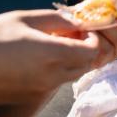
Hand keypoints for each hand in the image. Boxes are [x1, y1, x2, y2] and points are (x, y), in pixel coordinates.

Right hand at [0, 10, 116, 97]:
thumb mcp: (24, 19)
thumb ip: (56, 20)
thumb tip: (78, 21)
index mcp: (52, 54)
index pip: (92, 51)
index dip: (92, 39)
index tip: (82, 30)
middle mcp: (51, 76)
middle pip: (86, 65)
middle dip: (85, 49)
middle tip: (73, 36)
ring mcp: (41, 89)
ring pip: (72, 75)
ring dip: (73, 61)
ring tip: (56, 45)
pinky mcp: (31, 97)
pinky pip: (56, 83)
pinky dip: (59, 71)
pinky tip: (42, 58)